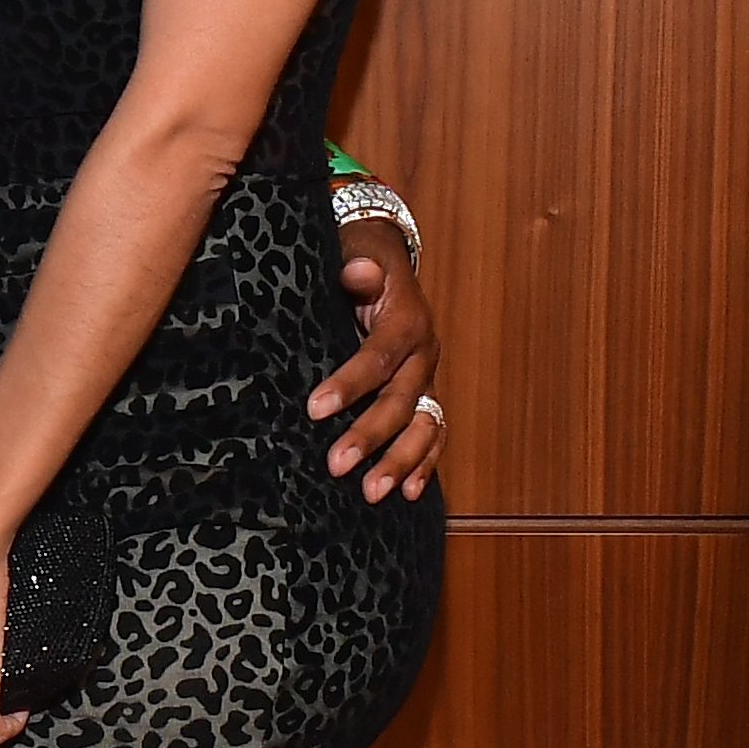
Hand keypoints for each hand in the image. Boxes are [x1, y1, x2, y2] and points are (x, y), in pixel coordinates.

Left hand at [311, 220, 443, 501]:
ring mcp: (427, 378)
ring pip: (424, 425)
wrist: (384, 262)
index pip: (377, 357)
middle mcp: (423, 353)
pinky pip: (433, 433)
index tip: (315, 409)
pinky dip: (424, 463)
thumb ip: (355, 267)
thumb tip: (359, 271)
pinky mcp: (425, 395)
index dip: (349, 384)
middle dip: (370, 435)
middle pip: (401, 400)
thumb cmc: (358, 260)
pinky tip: (408, 493)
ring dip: (401, 461)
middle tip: (336, 465)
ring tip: (372, 493)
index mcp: (406, 320)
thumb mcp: (354, 253)